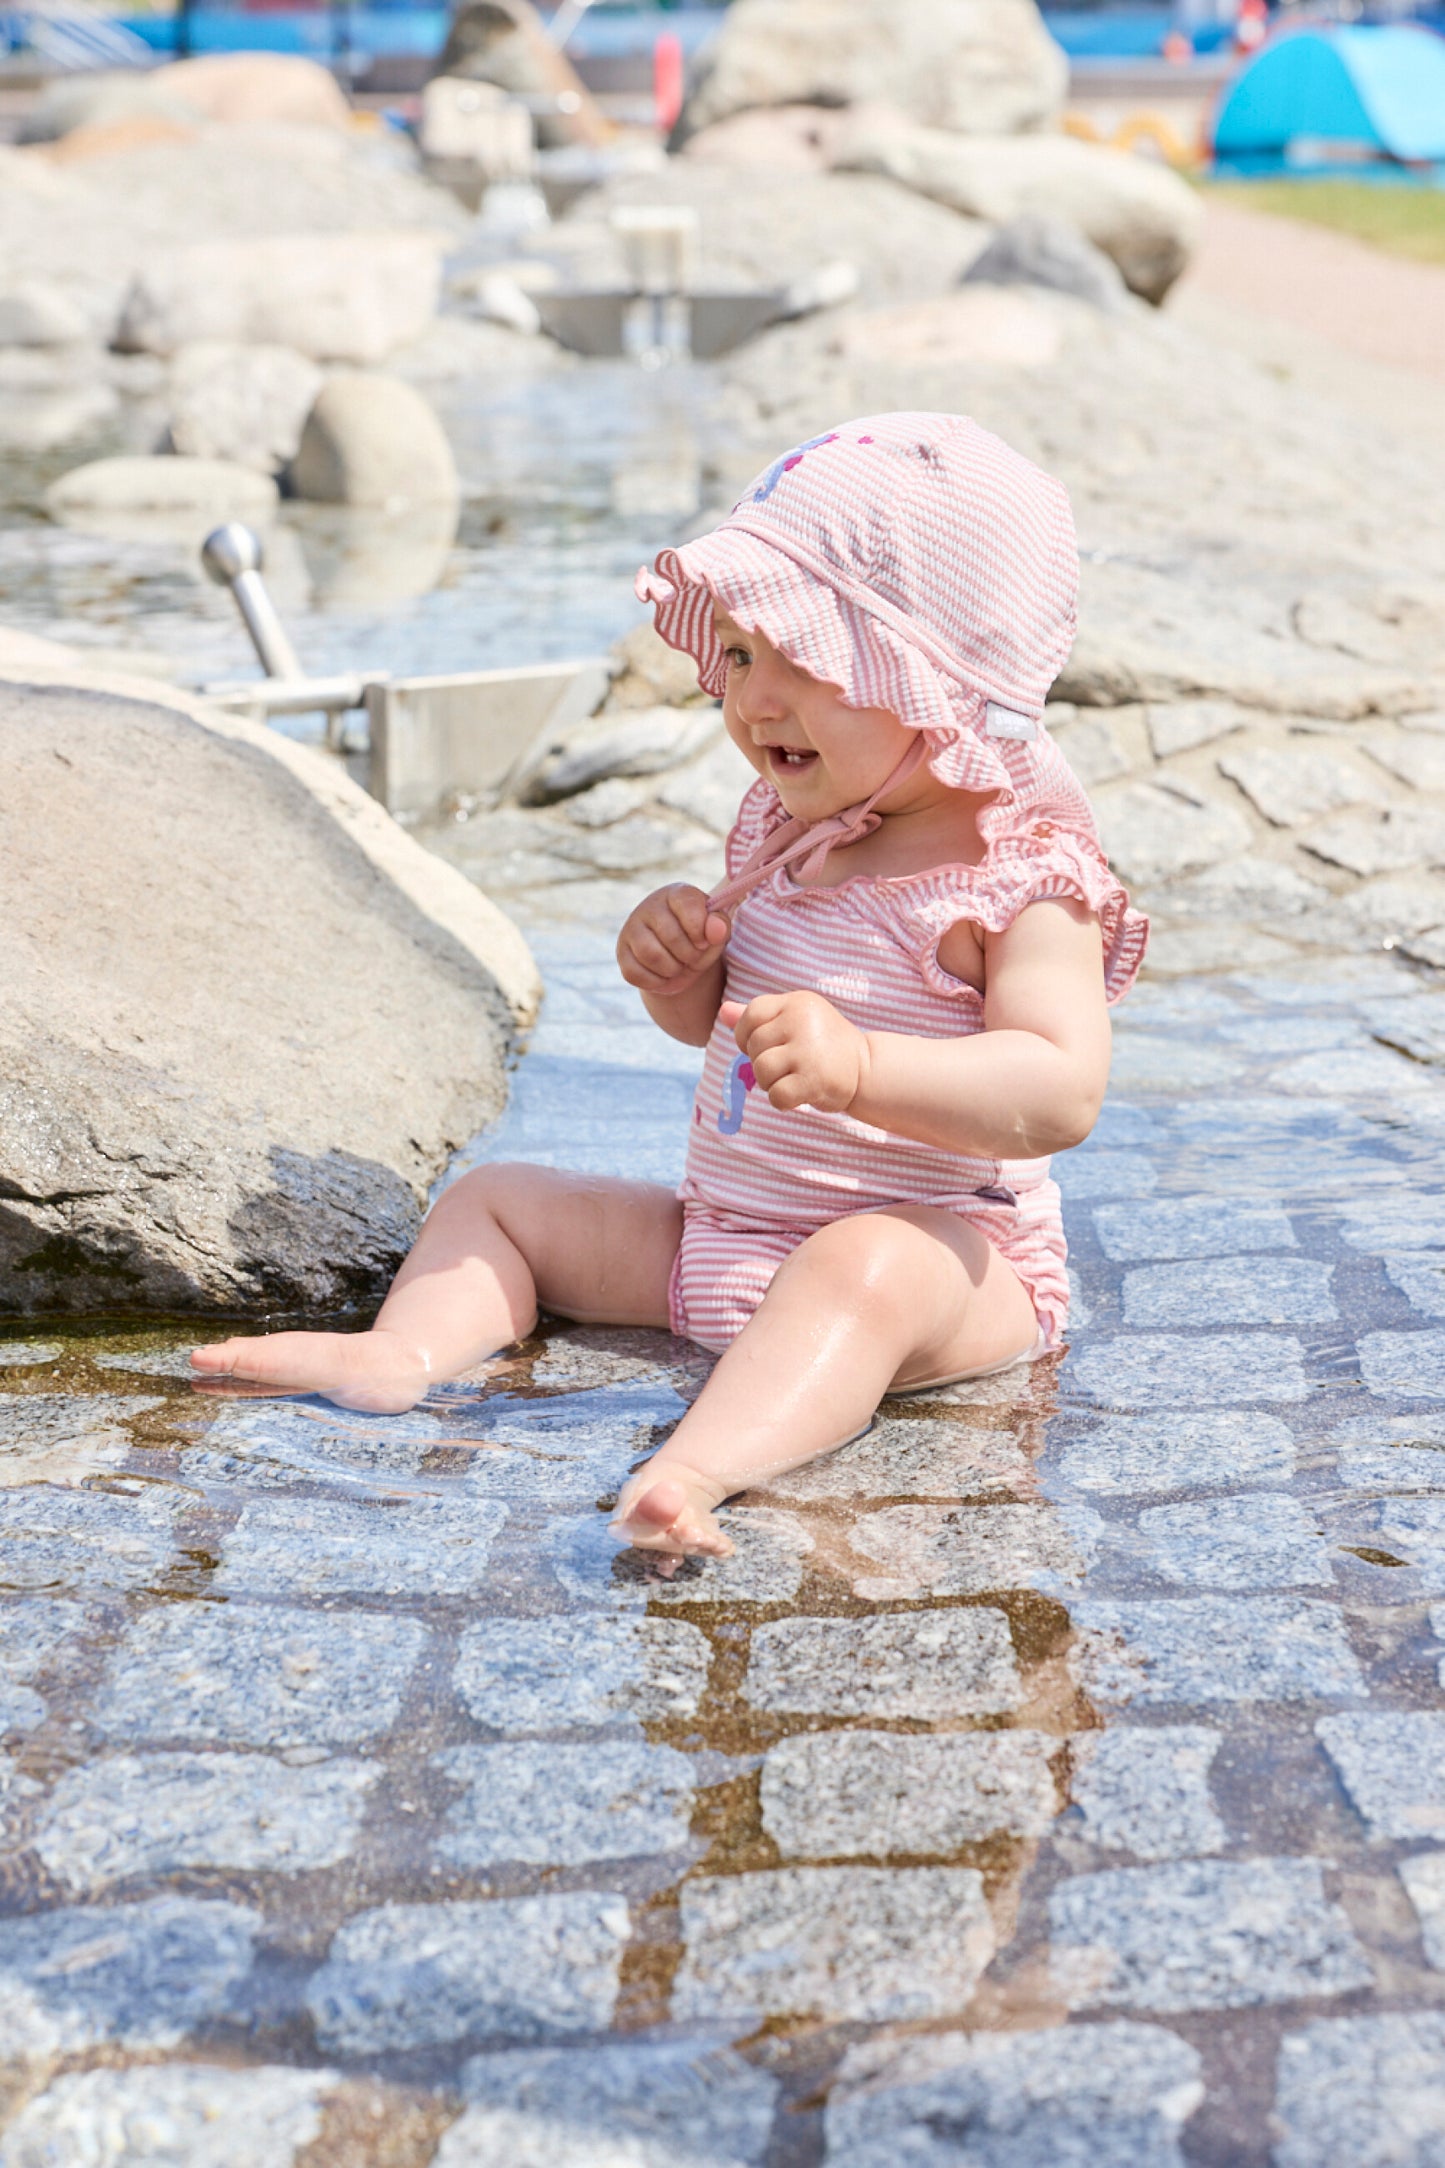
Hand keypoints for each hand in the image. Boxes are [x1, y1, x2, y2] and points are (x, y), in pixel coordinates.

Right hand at [617, 884, 730, 996]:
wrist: (681, 960)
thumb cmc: (700, 939)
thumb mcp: (717, 932)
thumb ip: (721, 926)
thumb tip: (715, 930)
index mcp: (676, 894)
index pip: (687, 904)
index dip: (699, 929)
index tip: (703, 941)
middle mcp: (649, 906)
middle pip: (670, 935)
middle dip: (689, 955)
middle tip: (693, 957)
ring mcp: (631, 929)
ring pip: (650, 955)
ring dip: (672, 969)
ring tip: (679, 966)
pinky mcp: (622, 953)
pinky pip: (635, 973)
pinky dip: (655, 981)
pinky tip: (664, 975)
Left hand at [720, 991, 868, 1114]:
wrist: (867, 1068)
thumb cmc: (824, 1044)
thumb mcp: (795, 1021)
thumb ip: (759, 1017)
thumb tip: (723, 1012)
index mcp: (797, 1002)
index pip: (752, 1015)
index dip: (747, 1035)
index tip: (767, 1046)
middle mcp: (802, 1020)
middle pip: (754, 1047)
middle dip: (764, 1062)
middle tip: (791, 1065)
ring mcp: (808, 1049)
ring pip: (761, 1071)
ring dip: (772, 1083)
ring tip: (795, 1078)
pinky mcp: (814, 1079)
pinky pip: (776, 1095)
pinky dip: (782, 1101)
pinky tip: (800, 1094)